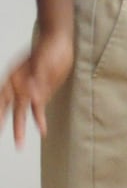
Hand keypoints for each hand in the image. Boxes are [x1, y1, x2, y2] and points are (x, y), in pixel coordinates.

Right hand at [0, 31, 73, 147]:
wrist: (59, 42)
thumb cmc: (48, 49)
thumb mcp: (44, 62)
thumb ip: (38, 78)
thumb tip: (31, 94)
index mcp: (14, 77)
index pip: (2, 98)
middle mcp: (18, 85)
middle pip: (9, 108)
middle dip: (7, 125)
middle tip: (7, 141)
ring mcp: (28, 90)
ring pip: (22, 112)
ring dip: (20, 127)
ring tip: (19, 145)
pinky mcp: (41, 93)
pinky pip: (38, 109)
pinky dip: (39, 120)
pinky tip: (41, 131)